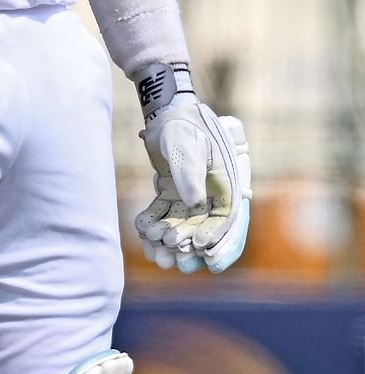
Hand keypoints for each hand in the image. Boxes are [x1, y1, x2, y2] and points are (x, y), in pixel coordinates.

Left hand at [136, 98, 251, 273]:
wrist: (165, 111)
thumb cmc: (183, 124)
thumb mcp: (188, 144)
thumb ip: (191, 172)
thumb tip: (195, 203)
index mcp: (227, 185)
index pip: (228, 220)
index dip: (219, 240)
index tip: (204, 254)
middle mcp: (212, 195)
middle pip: (204, 229)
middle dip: (189, 248)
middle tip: (175, 263)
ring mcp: (192, 196)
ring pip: (183, 226)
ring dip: (171, 240)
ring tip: (156, 254)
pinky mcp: (173, 194)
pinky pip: (165, 214)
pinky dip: (155, 224)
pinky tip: (144, 233)